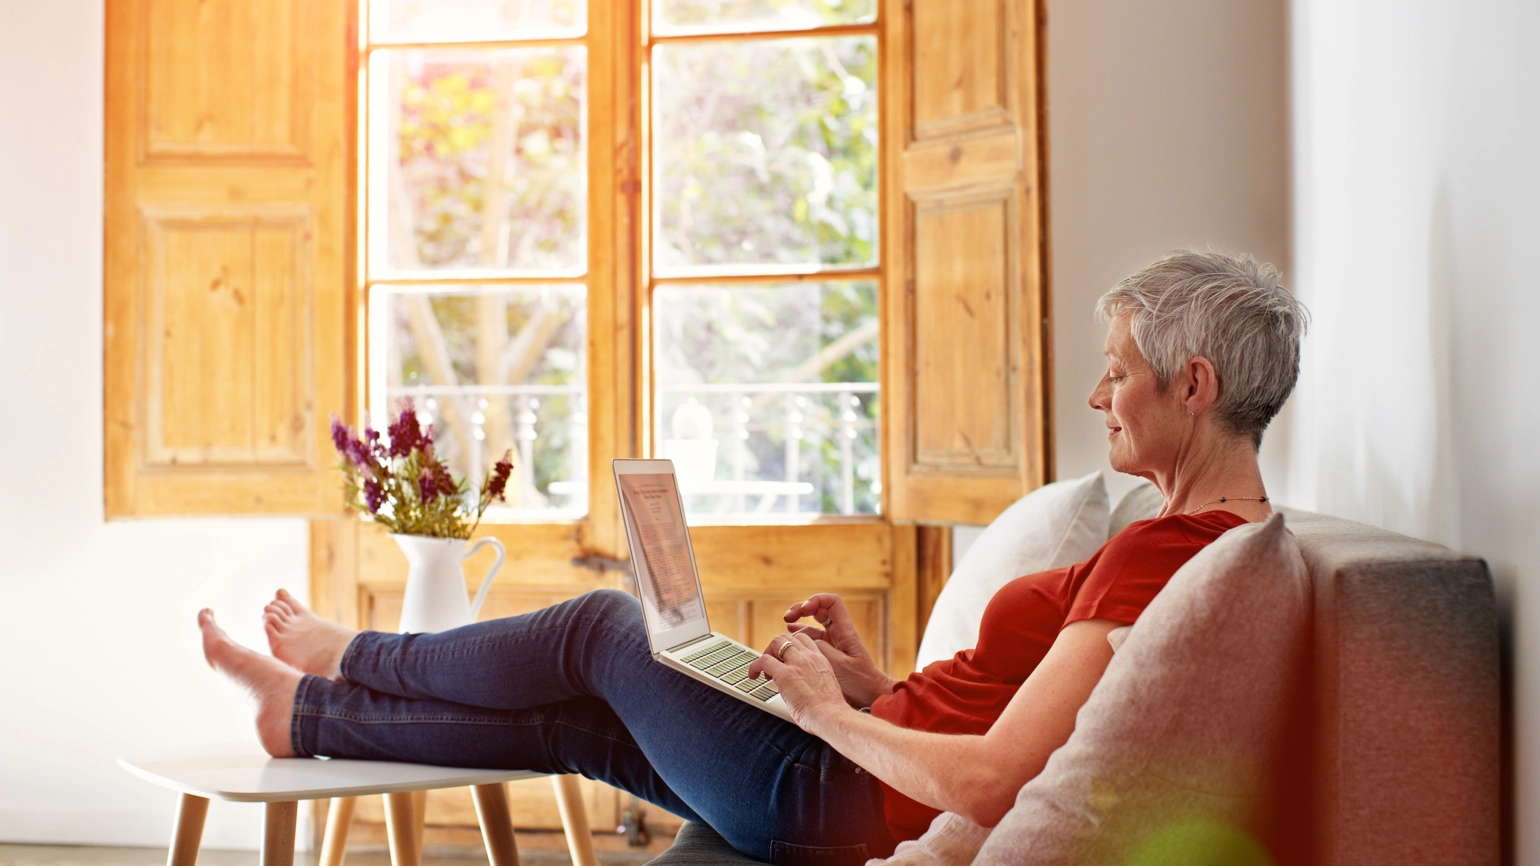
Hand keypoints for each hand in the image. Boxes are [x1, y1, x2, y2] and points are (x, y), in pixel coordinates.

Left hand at [748, 632, 847, 730]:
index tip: (786, 659)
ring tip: (765, 670)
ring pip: (776, 642)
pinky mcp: (785, 673)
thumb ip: (812, 680)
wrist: (832, 716)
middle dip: (777, 648)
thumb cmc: (830, 710)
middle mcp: (809, 657)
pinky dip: (755, 666)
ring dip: (768, 653)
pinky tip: (753, 675)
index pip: (804, 640)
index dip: (791, 647)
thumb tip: (799, 688)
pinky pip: (763, 660)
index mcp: (820, 660)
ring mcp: (797, 663)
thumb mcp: (824, 687)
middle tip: (774, 664)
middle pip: (788, 637)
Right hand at [781, 593, 896, 707]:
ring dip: (799, 621)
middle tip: (789, 615)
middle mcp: (838, 632)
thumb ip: (820, 649)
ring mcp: (832, 641)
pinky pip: (811, 638)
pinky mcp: (827, 651)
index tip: (804, 609)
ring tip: (786, 622)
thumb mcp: (838, 664)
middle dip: (802, 608)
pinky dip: (799, 634)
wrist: (868, 694)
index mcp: (844, 630)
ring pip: (813, 623)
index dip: (817, 600)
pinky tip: (789, 633)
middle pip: (819, 609)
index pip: (832, 602)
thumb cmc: (859, 680)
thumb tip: (804, 638)